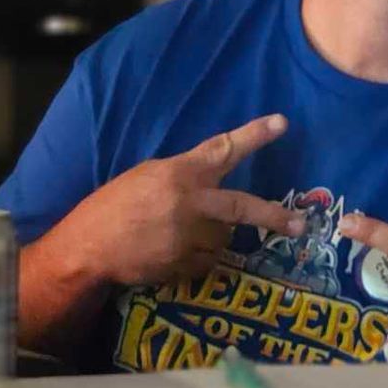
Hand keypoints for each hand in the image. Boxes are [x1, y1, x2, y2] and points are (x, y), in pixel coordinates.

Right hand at [50, 114, 306, 287]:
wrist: (87, 249)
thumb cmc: (112, 207)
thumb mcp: (146, 176)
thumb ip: (182, 178)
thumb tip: (209, 183)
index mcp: (180, 173)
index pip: (224, 149)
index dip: (254, 135)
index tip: (281, 123)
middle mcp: (191, 203)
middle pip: (243, 207)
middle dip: (273, 216)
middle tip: (300, 224)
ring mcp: (189, 237)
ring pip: (222, 238)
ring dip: (212, 237)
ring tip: (179, 235)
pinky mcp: (183, 264)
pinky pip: (207, 262)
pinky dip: (199, 258)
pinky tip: (174, 253)